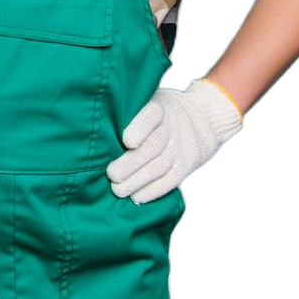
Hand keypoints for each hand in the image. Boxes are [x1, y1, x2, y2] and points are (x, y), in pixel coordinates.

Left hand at [107, 79, 243, 202]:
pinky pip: (171, 180)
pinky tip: (136, 197)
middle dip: (131, 163)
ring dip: (137, 181)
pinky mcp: (186, 165)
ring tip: (117, 189)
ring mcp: (180, 147)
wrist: (200, 119)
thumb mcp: (148, 101)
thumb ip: (128, 113)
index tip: (126, 141)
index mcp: (159, 107)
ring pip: (160, 166)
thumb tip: (98, 129)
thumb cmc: (157, 114)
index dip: (140, 128)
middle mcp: (172, 127)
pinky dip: (153, 191)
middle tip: (112, 174)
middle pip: (153, 146)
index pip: (152, 116)